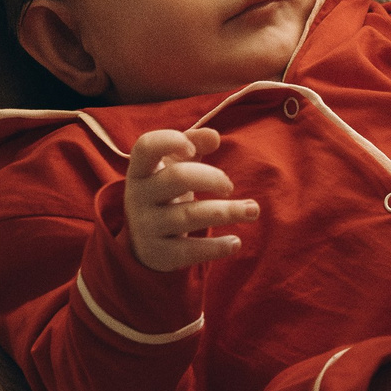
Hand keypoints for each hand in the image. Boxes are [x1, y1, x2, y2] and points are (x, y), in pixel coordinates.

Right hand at [124, 127, 260, 272]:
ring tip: (252, 210)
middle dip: (212, 178)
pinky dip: (216, 247)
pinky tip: (236, 242)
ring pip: (189, 216)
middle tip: (229, 186)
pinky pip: (190, 250)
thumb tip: (213, 136)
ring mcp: (146, 227)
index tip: (192, 148)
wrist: (145, 241)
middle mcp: (137, 197)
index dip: (170, 141)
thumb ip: (193, 144)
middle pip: (178, 178)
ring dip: (227, 211)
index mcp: (140, 170)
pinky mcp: (159, 254)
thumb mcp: (174, 165)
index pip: (146, 147)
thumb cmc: (166, 191)